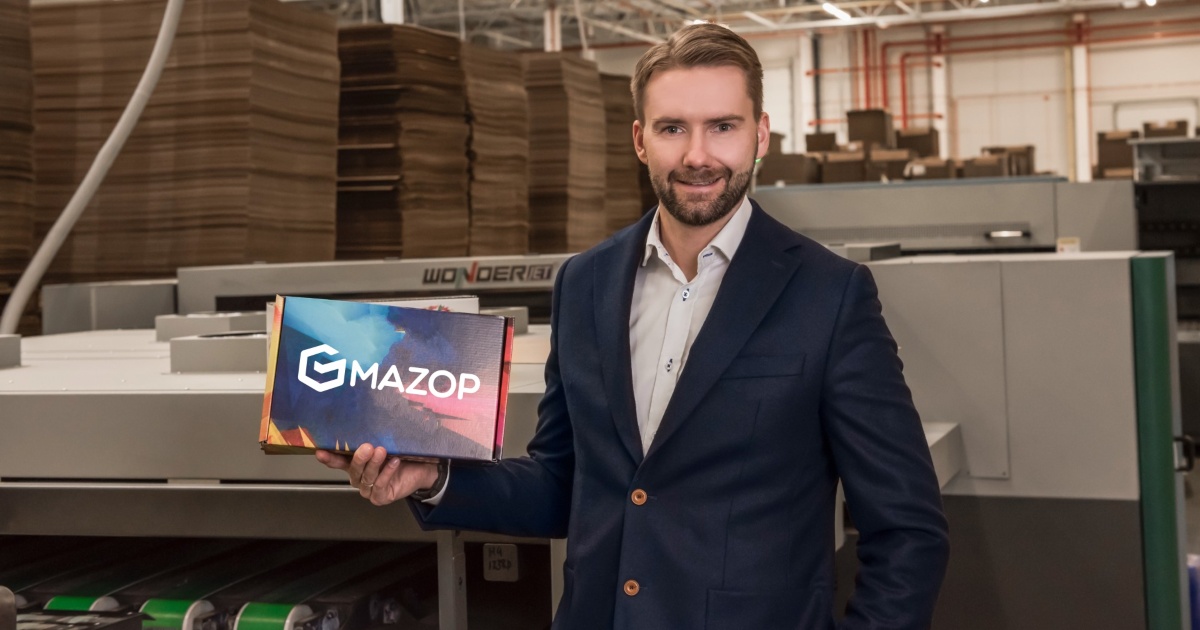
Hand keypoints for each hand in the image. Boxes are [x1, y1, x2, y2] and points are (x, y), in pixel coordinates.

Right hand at [315, 444, 438, 505]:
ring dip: (374, 464)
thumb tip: (364, 423)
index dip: (329, 458)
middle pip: (354, 470)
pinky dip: (387, 473)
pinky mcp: (380, 497)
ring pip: (367, 477)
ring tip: (381, 451)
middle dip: (359, 458)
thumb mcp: (385, 443)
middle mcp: (359, 477)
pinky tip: (394, 462)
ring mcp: (368, 489)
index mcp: (355, 464)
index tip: (320, 452)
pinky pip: (380, 485)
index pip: (338, 461)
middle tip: (367, 447)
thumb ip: (373, 439)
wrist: (420, 469)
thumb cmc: (400, 454)